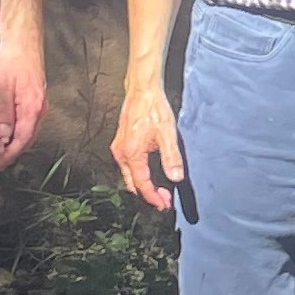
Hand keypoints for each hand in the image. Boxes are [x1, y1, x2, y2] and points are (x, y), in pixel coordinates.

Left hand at [0, 31, 46, 168]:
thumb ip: (3, 113)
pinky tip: (5, 132)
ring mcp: (39, 105)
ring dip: (11, 142)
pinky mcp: (34, 100)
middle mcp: (39, 109)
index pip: (22, 139)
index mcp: (32, 108)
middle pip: (27, 139)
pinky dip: (16, 132)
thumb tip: (4, 135)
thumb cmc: (11, 61)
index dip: (9, 154)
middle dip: (9, 151)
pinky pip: (27, 123)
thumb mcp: (0, 87)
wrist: (23, 42)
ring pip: (27, 132)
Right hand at [111, 81, 185, 210]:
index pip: (142, 184)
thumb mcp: (168, 133)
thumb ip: (171, 157)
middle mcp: (121, 153)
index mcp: (131, 154)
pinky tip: (151, 175)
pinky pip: (127, 167)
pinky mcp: (121, 144)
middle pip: (133, 184)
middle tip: (165, 201)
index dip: (154, 197)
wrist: (142, 90)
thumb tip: (176, 178)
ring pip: (129, 176)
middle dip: (148, 195)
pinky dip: (138, 175)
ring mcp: (119, 148)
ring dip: (143, 185)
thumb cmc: (154, 109)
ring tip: (160, 191)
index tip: (164, 205)